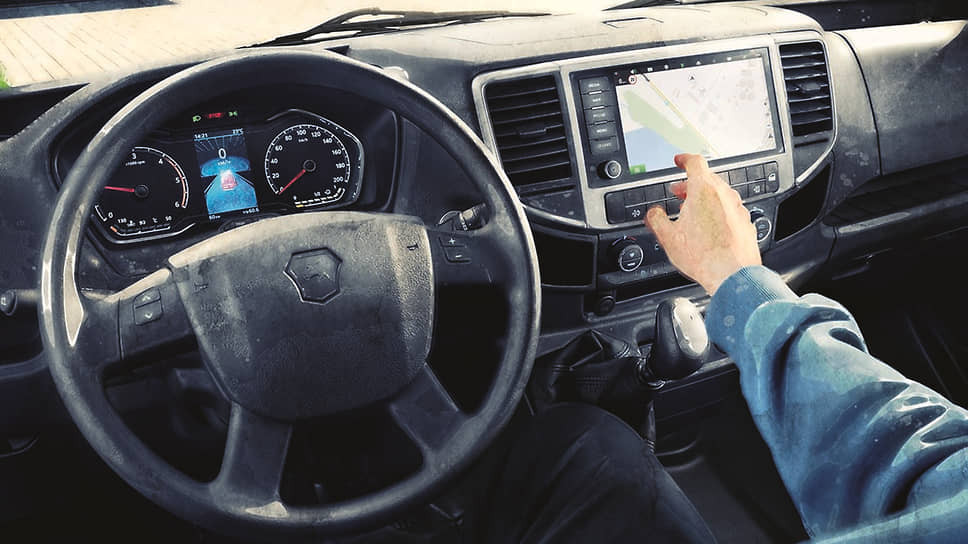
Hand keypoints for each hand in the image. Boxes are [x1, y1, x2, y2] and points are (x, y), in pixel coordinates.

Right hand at [644, 154, 761, 295]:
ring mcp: (737, 208)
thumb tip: (653, 213)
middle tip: (679, 192)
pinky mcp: (745, 222)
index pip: (695, 162)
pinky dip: (718, 212)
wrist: (732, 274)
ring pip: (720, 194)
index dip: (684, 159)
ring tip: (693, 212)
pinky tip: (710, 227)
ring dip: (705, 198)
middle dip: (691, 183)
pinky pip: (729, 210)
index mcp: (703, 190)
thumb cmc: (703, 256)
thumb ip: (656, 218)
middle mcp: (724, 195)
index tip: (679, 161)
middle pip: (707, 178)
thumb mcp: (668, 237)